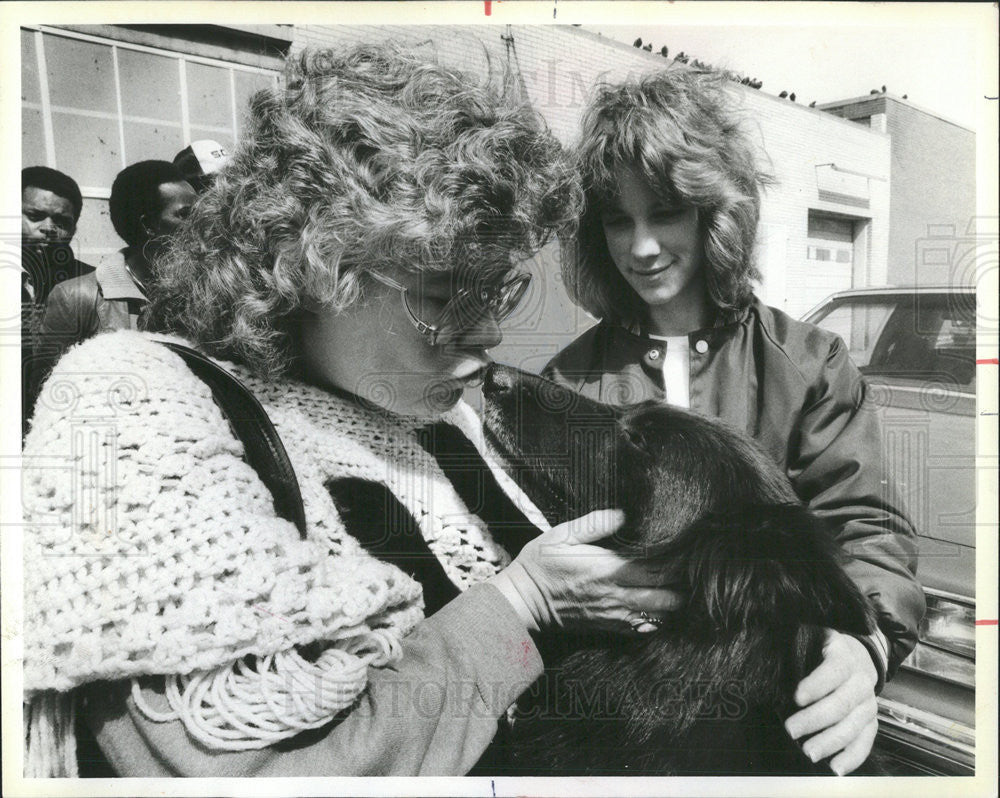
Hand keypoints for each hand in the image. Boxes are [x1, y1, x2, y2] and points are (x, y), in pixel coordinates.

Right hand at [489, 509, 683, 632]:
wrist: (523, 601)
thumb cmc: (540, 564)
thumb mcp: (560, 535)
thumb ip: (593, 524)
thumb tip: (622, 514)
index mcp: (607, 569)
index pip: (655, 569)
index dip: (678, 563)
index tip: (689, 553)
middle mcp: (615, 595)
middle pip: (666, 597)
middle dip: (683, 586)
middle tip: (692, 572)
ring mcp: (614, 614)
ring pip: (659, 616)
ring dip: (673, 604)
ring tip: (680, 588)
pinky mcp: (609, 627)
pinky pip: (644, 630)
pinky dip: (658, 621)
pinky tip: (660, 609)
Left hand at [785, 628, 878, 774]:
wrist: (858, 655)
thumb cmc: (823, 649)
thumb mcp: (812, 639)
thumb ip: (795, 648)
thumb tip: (768, 665)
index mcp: (844, 655)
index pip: (834, 670)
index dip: (817, 684)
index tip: (796, 697)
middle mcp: (861, 680)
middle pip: (841, 703)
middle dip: (815, 719)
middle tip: (790, 730)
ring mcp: (868, 703)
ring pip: (853, 725)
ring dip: (830, 741)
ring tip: (808, 752)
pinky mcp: (871, 721)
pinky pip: (866, 741)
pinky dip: (852, 756)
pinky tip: (836, 767)